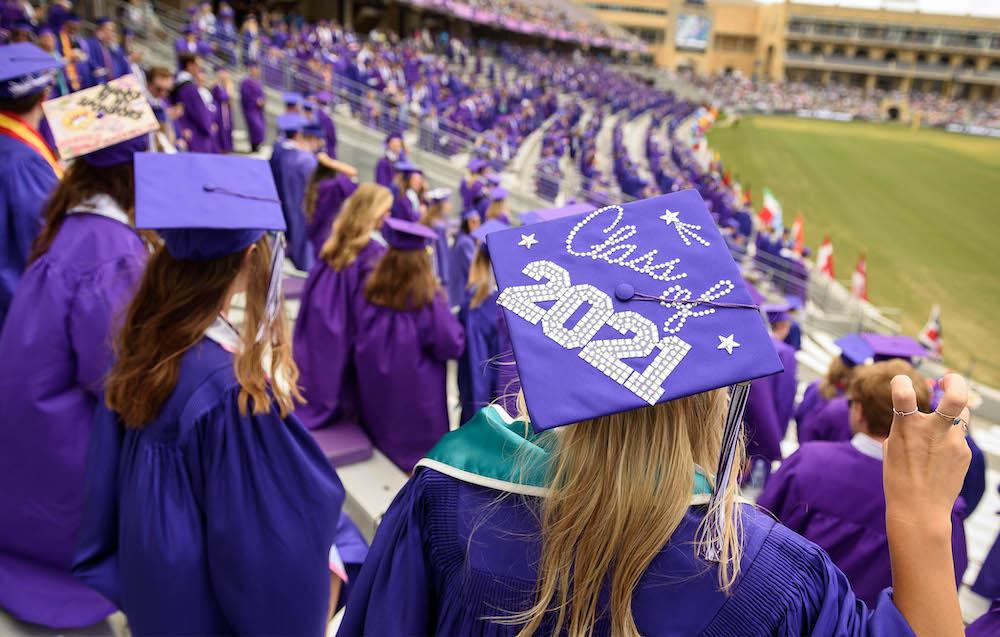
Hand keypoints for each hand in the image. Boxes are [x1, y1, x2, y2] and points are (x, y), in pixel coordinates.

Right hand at [884, 373, 970, 532]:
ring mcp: (954, 442)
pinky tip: (940, 459)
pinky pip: (959, 438)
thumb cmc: (898, 479)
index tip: (900, 383)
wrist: (919, 509)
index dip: (900, 383)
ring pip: (961, 416)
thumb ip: (905, 428)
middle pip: (956, 397)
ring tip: (944, 421)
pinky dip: (950, 441)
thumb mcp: (892, 448)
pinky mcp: (964, 453)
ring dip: (953, 414)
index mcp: (907, 427)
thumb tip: (915, 417)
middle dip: (955, 382)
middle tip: (948, 379)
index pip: (903, 392)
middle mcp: (933, 430)